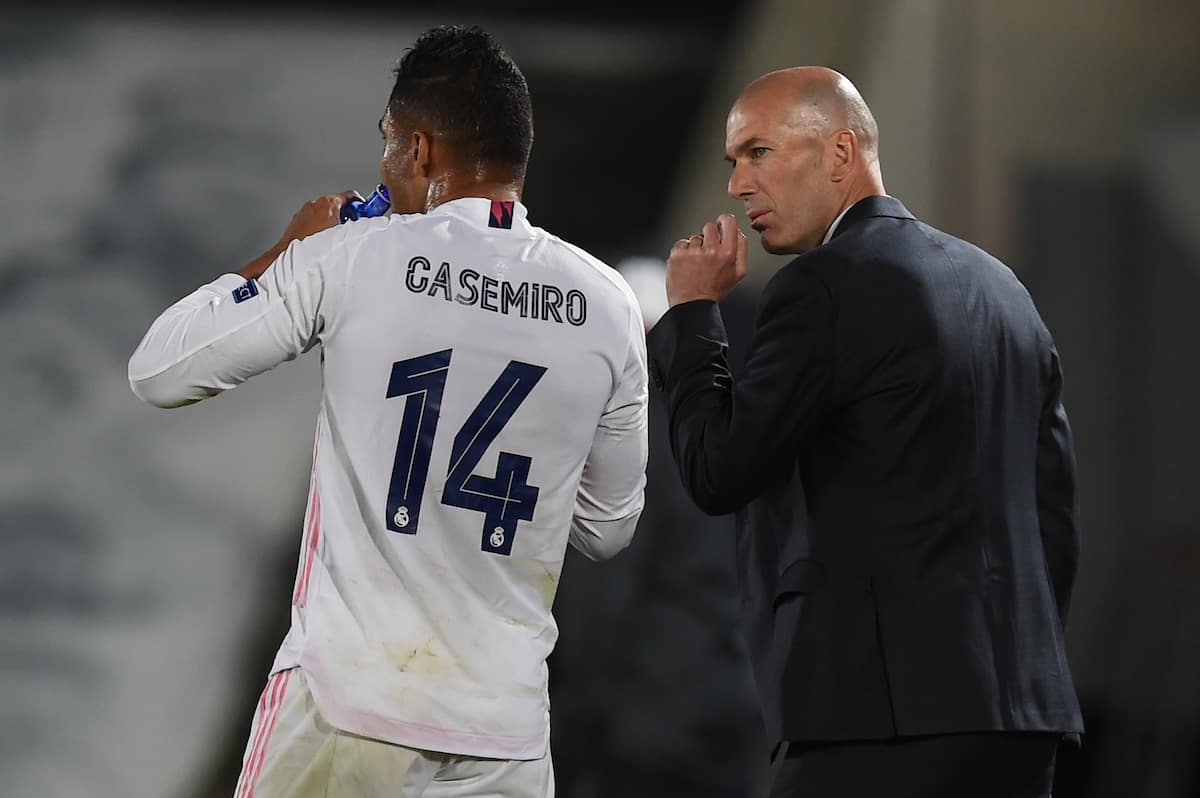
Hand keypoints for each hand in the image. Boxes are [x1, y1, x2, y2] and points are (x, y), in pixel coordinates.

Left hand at [236, 190, 362, 280]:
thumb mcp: (345, 236)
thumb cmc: (313, 248)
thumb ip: (356, 228)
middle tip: (354, 228)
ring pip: (324, 214)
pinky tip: (323, 243)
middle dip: (346, 216)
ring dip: (332, 223)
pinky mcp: (296, 223)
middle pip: (336, 206)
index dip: (361, 204)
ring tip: (338, 238)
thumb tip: (366, 229)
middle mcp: (314, 204)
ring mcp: (303, 213)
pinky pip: (313, 222)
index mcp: (328, 203)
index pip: (350, 196)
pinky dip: (320, 229)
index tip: (366, 211)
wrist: (290, 257)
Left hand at [665, 214, 747, 306]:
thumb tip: (737, 230)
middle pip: (710, 226)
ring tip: (697, 264)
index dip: (724, 221)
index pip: (728, 221)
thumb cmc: (714, 289)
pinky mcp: (677, 254)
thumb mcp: (738, 272)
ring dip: (696, 247)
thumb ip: (741, 248)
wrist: (692, 304)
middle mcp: (711, 250)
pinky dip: (683, 252)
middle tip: (708, 252)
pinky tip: (687, 265)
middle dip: (709, 236)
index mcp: (728, 253)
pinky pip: (682, 243)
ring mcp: (693, 252)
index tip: (721, 224)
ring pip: (695, 237)